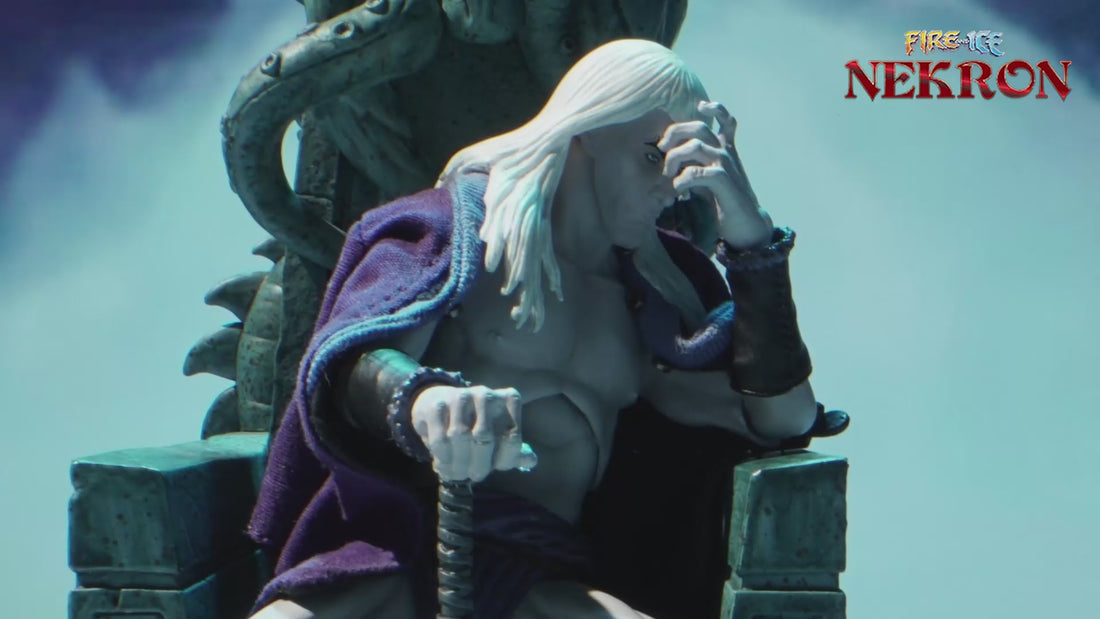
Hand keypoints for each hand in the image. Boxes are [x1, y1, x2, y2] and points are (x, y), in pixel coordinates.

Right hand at [411, 384, 535, 481]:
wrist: (439, 403)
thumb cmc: (475, 425)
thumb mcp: (498, 436)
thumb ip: (514, 450)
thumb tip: (531, 461)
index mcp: (508, 400)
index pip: (512, 439)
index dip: (504, 461)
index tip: (494, 468)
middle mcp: (487, 394)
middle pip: (485, 439)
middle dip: (478, 465)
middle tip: (471, 477)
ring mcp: (461, 397)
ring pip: (460, 438)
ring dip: (457, 464)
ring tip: (455, 473)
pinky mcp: (437, 405)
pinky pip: (440, 439)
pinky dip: (442, 457)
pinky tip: (442, 464)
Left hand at [657, 101, 772, 249]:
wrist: (747, 224)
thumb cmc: (725, 202)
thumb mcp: (708, 178)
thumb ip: (696, 164)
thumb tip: (670, 160)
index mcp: (725, 149)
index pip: (724, 119)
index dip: (712, 109)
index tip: (698, 109)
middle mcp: (725, 153)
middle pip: (699, 127)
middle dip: (675, 133)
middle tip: (662, 147)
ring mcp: (725, 165)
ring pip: (696, 146)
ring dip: (675, 158)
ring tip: (668, 175)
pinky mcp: (723, 182)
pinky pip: (697, 172)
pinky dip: (682, 179)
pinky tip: (678, 189)